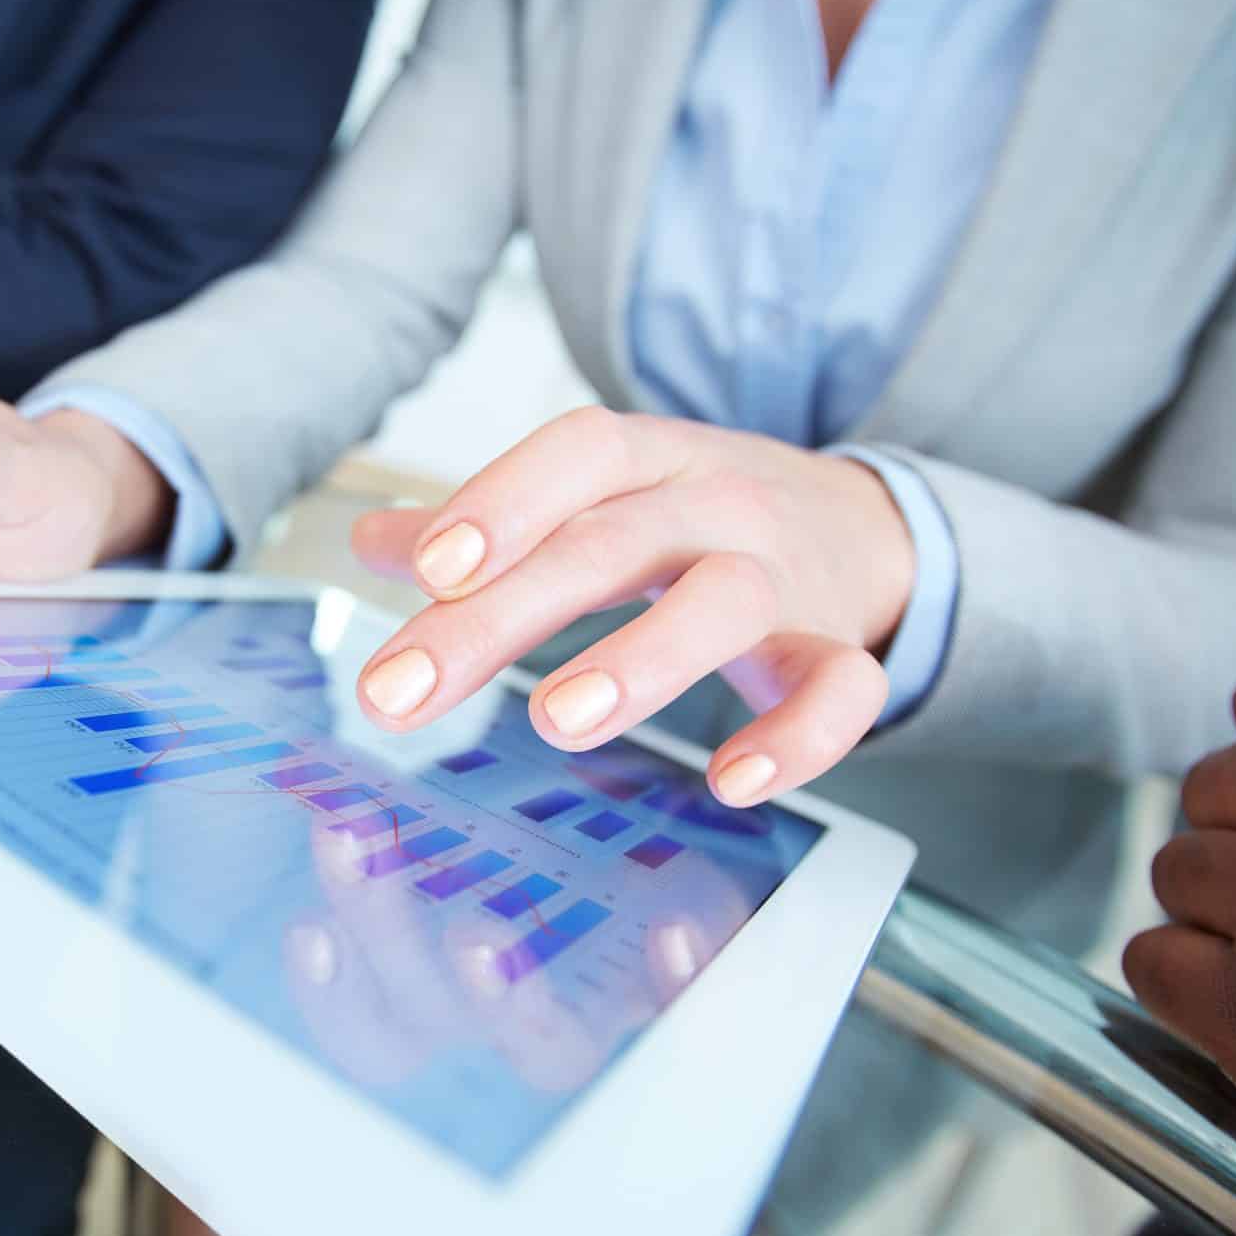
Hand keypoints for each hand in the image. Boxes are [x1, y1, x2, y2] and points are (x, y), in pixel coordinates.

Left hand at [346, 409, 911, 805]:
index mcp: (647, 461)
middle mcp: (715, 505)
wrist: (864, 526)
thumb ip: (494, 524)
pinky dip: (799, 737)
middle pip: (611, 544)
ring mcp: (783, 576)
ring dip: (642, 659)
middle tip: (401, 691)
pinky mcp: (837, 647)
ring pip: (728, 601)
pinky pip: (839, 688)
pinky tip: (732, 782)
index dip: (503, 500)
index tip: (427, 567)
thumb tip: (371, 540)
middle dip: (500, 617)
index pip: (578, 454)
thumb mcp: (604, 496)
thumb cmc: (697, 515)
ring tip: (555, 722)